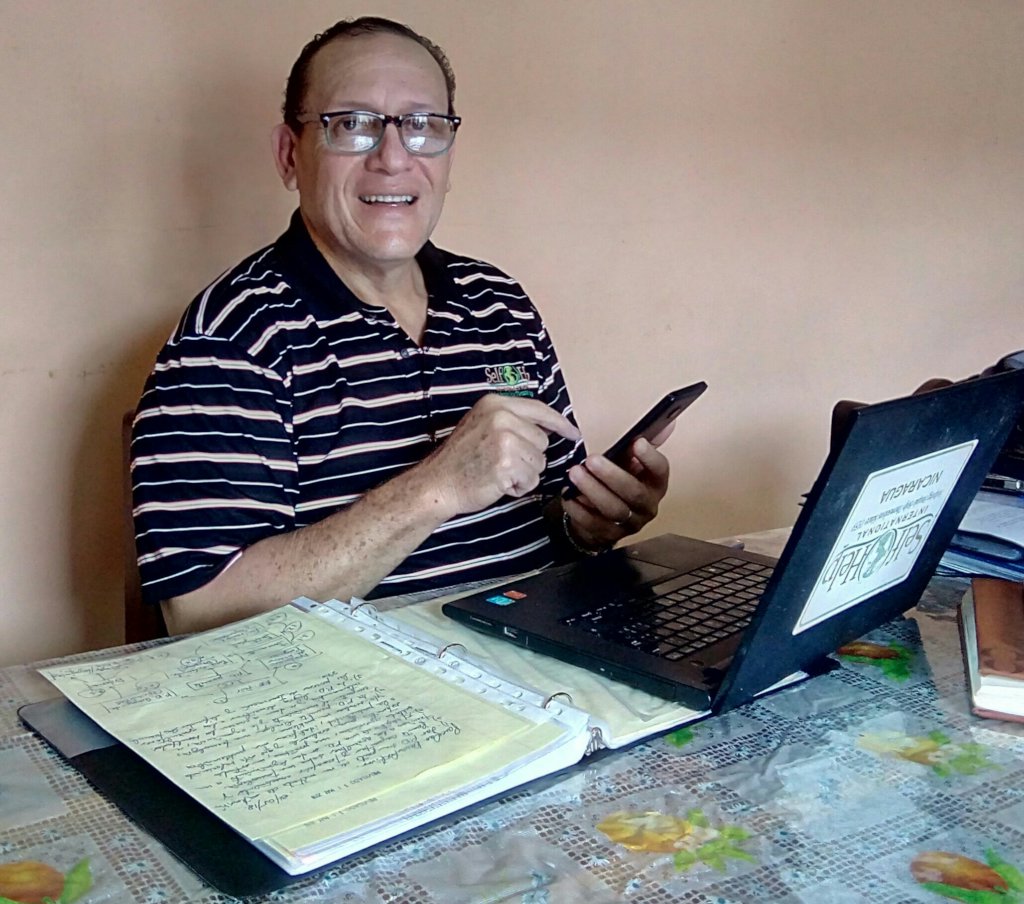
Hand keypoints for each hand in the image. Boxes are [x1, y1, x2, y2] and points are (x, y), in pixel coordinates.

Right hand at [420, 394, 580, 517]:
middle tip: (501, 463)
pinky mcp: (506, 464)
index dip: (560, 423)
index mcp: (496, 403)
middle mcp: (501, 417)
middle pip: (542, 441)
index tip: (574, 433)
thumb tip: (547, 430)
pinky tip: (497, 483)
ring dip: (523, 474)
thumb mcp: (482, 425)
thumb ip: (512, 421)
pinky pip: (531, 480)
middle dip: (528, 457)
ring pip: (539, 462)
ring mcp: (504, 440)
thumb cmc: (460, 459)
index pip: (540, 410)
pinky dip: (518, 487)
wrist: (437, 483)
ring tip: (497, 473)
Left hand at [562, 435, 670, 548]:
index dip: (651, 457)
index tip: (637, 443)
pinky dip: (580, 510)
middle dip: (612, 475)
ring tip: (575, 474)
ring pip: (613, 509)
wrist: (604, 516)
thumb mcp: (631, 462)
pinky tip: (569, 496)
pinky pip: (594, 525)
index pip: (660, 470)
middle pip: (634, 492)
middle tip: (591, 460)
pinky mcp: (609, 536)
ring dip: (592, 490)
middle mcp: (646, 505)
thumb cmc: (620, 482)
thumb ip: (644, 443)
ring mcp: (629, 523)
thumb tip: (667, 422)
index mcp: (655, 483)